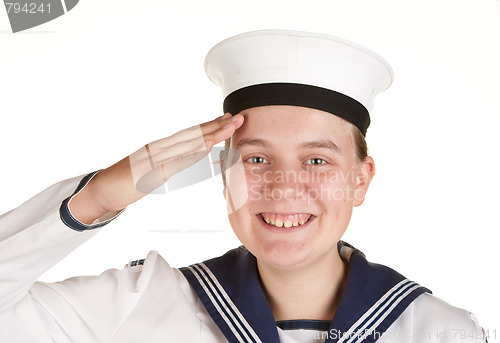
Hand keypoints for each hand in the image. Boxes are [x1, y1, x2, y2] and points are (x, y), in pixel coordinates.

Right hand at [70, 113, 243, 223]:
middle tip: (237, 117)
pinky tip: (204, 147)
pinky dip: (190, 154)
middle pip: (192, 134)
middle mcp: (159, 147)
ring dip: (209, 134)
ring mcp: (153, 157)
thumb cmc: (125, 182)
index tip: (228, 119)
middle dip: (216, 126)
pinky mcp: (148, 171)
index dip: (210, 126)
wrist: (99, 190)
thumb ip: (170, 164)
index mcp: (161, 147)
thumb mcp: (153, 172)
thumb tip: (189, 160)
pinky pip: (173, 161)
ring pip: (186, 144)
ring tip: (227, 127)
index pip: (190, 134)